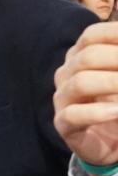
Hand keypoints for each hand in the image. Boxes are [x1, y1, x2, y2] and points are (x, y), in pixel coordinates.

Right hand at [54, 22, 117, 175]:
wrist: (110, 141)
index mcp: (81, 56)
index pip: (92, 35)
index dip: (115, 34)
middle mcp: (67, 73)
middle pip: (88, 56)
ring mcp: (63, 98)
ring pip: (80, 83)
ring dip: (112, 83)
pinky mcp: (63, 124)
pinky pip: (73, 114)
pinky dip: (97, 113)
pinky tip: (116, 112)